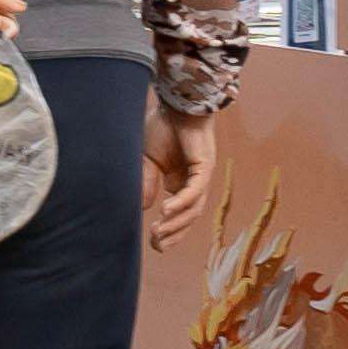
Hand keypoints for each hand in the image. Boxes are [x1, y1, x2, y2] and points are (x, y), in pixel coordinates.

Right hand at [144, 106, 222, 244]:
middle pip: (187, 218)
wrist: (175, 103)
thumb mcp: (147, 160)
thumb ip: (146, 182)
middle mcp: (193, 183)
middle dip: (173, 234)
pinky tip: (166, 210)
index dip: (169, 231)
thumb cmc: (163, 127)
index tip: (153, 243)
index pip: (179, 215)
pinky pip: (194, 190)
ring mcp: (201, 177)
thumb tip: (142, 208)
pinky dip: (181, 202)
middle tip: (156, 245)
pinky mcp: (205, 168)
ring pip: (193, 209)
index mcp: (180, 183)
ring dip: (177, 222)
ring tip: (158, 232)